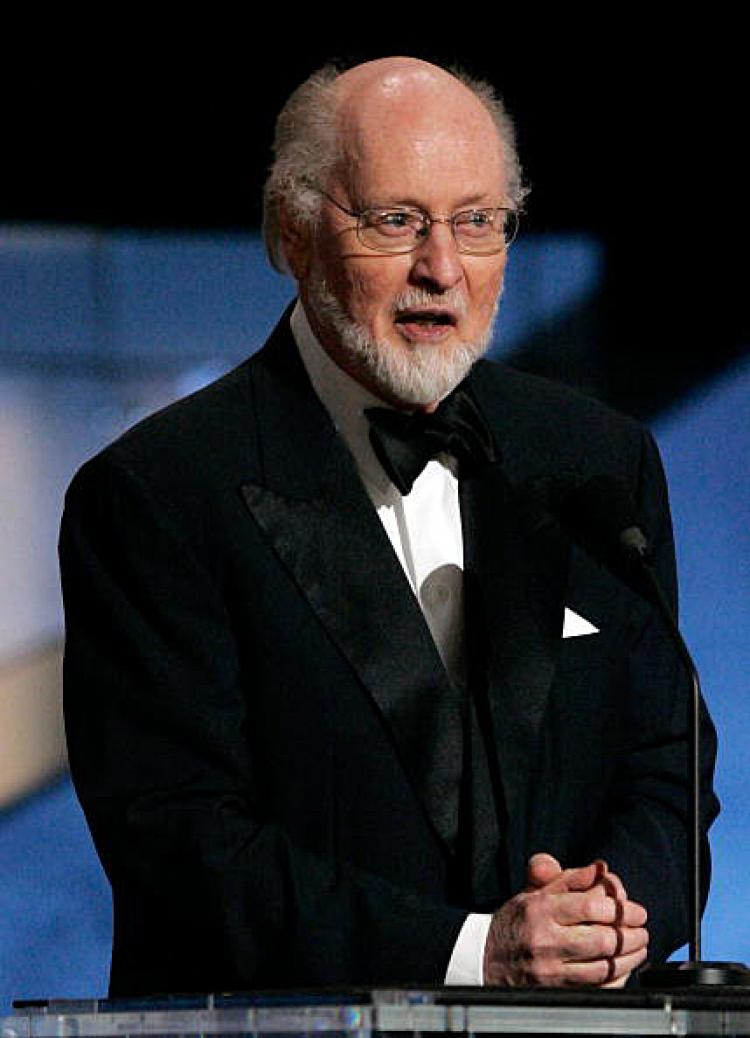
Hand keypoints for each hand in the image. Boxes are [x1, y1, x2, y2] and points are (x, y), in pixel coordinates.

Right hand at [483, 853, 648, 986]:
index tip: (636, 909)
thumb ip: (570, 878)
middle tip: (642, 928)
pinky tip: (625, 967)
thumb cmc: (517, 921)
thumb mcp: (535, 891)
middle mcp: (545, 940)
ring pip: (603, 966)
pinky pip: (596, 987)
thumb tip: (600, 868)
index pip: (589, 906)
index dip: (619, 907)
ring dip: (630, 957)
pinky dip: (617, 977)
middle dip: (631, 934)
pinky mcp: (556, 991)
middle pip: (601, 939)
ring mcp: (551, 969)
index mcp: (541, 909)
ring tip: (639, 946)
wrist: (486, 957)